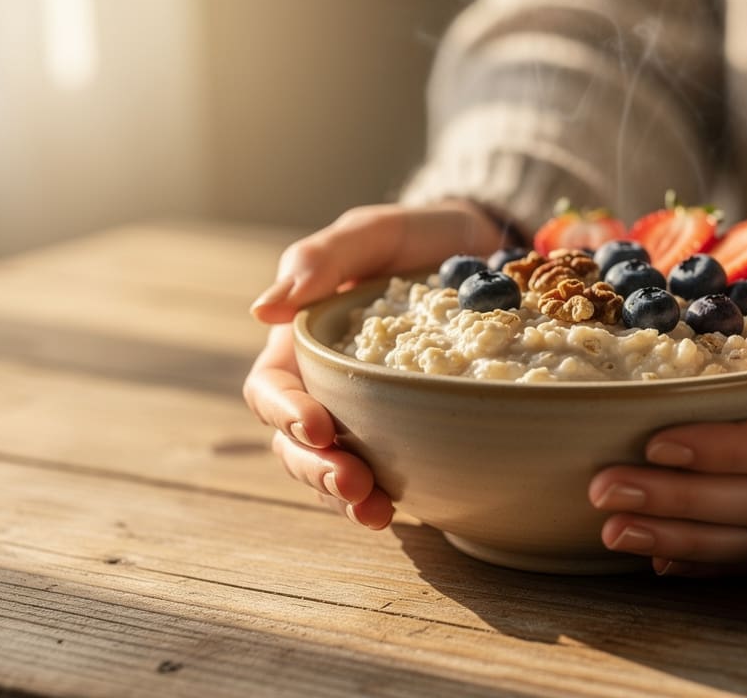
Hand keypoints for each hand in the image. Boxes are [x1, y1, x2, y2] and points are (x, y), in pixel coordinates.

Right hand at [243, 200, 507, 527]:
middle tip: (352, 485)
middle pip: (295, 444)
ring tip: (376, 513)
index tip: (319, 427)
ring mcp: (366, 413)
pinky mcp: (408, 430)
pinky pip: (387, 472)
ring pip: (334, 468)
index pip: (270, 390)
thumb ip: (320, 260)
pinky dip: (387, 495)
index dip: (285, 414)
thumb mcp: (370, 233)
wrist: (484, 250)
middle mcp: (326, 385)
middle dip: (315, 470)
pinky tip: (403, 511)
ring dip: (345, 497)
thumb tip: (261, 310)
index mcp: (302, 343)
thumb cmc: (416, 237)